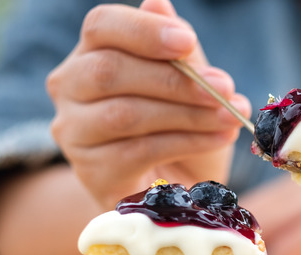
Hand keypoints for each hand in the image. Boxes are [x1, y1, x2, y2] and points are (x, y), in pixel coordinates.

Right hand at [46, 0, 250, 208]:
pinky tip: (218, 138)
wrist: (178, 191)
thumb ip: (178, 53)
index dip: (143, 30)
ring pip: (126, 114)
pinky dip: (187, 142)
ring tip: (230, 116)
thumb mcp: (191, 88)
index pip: (101, 26)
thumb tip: (159, 2)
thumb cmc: (183, 130)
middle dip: (175, 80)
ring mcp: (74, 132)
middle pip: (109, 71)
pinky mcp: (91, 172)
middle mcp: (70, 88)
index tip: (187, 41)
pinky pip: (139, 151)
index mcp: (91, 53)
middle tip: (224, 88)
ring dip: (188, 114)